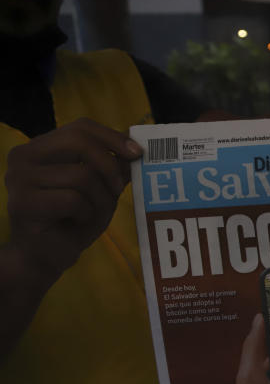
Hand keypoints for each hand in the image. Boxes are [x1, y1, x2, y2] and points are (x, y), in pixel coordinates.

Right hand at [5, 117, 142, 282]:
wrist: (48, 256)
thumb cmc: (74, 220)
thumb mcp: (101, 189)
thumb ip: (114, 167)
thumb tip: (136, 147)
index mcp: (40, 147)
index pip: (80, 127)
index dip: (112, 137)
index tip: (137, 153)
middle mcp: (24, 156)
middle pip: (79, 141)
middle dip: (109, 166)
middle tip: (117, 190)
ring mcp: (18, 178)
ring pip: (81, 175)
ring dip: (99, 199)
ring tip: (92, 213)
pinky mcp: (23, 202)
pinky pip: (73, 199)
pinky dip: (86, 213)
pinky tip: (77, 221)